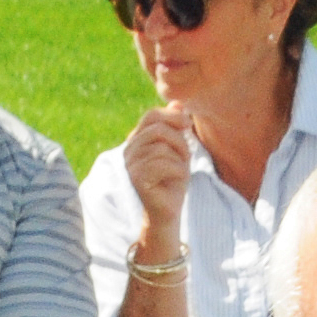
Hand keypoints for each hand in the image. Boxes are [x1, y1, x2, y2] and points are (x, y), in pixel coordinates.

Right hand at [121, 105, 197, 237]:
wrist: (167, 212)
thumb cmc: (173, 181)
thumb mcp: (178, 149)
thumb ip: (176, 126)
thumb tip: (178, 103)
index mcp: (136, 140)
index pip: (151, 116)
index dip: (172, 116)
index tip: (188, 125)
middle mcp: (128, 151)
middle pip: (157, 128)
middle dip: (179, 140)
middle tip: (186, 156)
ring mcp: (130, 165)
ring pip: (162, 147)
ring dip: (180, 158)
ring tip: (180, 171)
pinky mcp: (136, 179)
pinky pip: (163, 164)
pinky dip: (177, 171)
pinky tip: (176, 181)